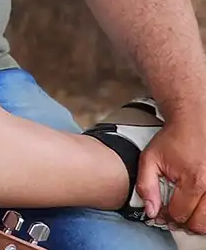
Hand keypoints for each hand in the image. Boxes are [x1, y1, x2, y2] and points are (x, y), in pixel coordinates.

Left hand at [137, 110, 205, 231]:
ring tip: (185, 210)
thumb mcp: (150, 158)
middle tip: (173, 214)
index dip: (166, 215)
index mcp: (194, 180)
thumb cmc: (173, 139)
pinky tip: (197, 205)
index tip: (161, 210)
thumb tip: (150, 211)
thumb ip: (146, 186)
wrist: (193, 122)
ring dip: (197, 221)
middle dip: (183, 223)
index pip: (179, 214)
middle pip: (199, 223)